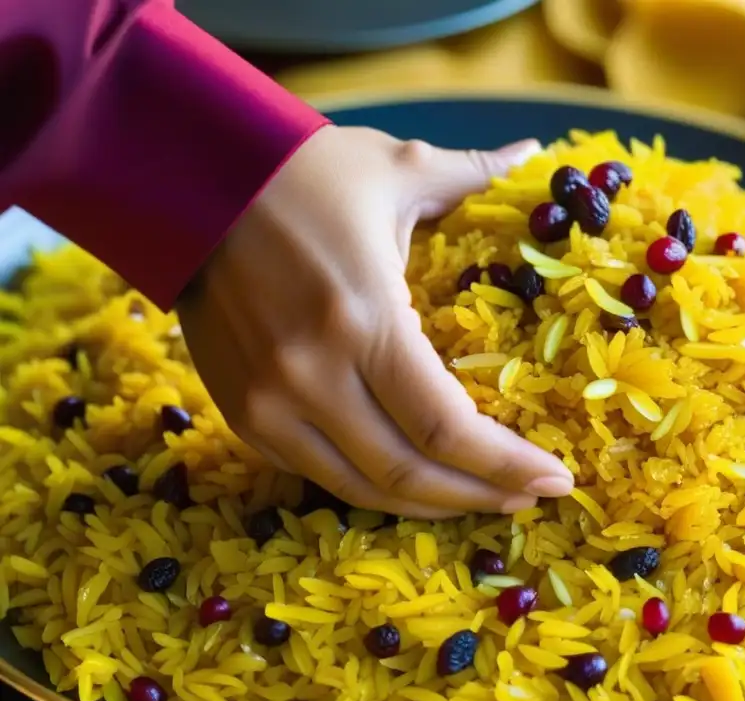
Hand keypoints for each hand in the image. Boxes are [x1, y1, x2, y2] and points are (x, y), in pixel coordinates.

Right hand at [175, 126, 573, 518]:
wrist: (188, 181)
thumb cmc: (303, 172)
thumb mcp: (394, 168)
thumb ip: (471, 174)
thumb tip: (533, 150)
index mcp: (361, 317)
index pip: (444, 425)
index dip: (505, 465)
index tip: (554, 480)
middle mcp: (312, 374)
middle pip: (410, 472)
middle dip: (480, 495)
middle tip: (530, 499)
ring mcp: (269, 402)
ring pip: (362, 488)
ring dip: (430, 504)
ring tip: (483, 499)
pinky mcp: (243, 413)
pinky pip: (318, 474)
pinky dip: (373, 487)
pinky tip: (414, 480)